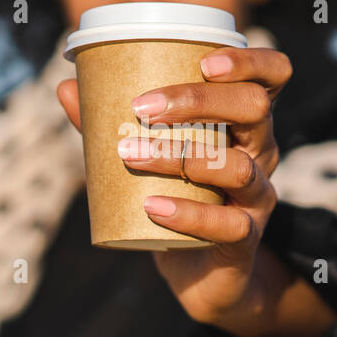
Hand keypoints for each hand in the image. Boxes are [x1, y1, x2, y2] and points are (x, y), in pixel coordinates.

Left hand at [57, 46, 336, 336]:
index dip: (247, 61)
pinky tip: (152, 208)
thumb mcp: (149, 157)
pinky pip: (228, 224)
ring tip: (131, 156)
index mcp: (244, 123)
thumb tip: (66, 87)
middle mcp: (261, 153)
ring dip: (180, 156)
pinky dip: (188, 215)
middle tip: (143, 106)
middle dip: (199, 100)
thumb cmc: (177, 199)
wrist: (200, 275)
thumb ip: (110, 124)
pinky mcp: (246, 239)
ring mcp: (258, 197)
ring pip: (237, 166)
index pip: (271, 76)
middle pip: (254, 108)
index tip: (203, 61)